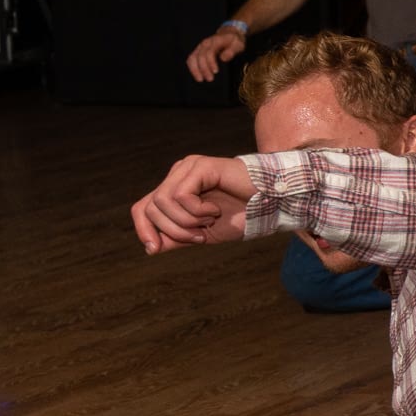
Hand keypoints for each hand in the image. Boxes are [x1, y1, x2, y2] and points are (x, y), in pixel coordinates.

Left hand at [132, 153, 256, 252]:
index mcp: (176, 188)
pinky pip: (180, 195)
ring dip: (186, 221)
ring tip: (209, 222)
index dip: (143, 229)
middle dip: (173, 230)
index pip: (142, 208)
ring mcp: (188, 168)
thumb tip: (151, 247)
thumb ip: (177, 237)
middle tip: (200, 236)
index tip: (154, 249)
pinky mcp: (200, 166)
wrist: (272, 205)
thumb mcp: (203, 233)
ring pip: (162, 201)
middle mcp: (178, 174)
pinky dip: (196, 210)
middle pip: (150, 207)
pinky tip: (215, 210)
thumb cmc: (242, 216)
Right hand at [185, 27, 248, 82]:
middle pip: (200, 56)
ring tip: (200, 79)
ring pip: (192, 58)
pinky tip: (197, 75)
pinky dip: (192, 68)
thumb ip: (232, 51)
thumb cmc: (234, 41)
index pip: (210, 52)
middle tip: (210, 79)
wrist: (229, 34)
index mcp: (215, 41)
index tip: (216, 72)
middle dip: (204, 69)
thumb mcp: (238, 44)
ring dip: (195, 69)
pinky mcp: (198, 51)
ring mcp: (200, 47)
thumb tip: (223, 58)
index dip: (211, 62)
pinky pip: (191, 59)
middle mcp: (205, 44)